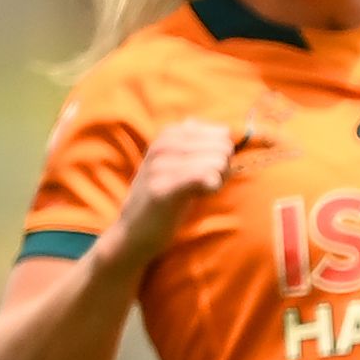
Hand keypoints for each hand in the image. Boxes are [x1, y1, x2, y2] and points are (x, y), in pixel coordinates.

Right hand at [110, 119, 247, 259]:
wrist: (134, 230)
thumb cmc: (164, 198)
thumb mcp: (178, 163)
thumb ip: (198, 145)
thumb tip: (225, 130)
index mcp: (168, 135)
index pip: (220, 134)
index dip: (223, 155)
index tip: (211, 170)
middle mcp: (163, 146)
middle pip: (222, 148)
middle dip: (223, 168)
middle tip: (208, 185)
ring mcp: (160, 166)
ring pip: (216, 162)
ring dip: (218, 181)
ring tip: (200, 192)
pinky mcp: (161, 190)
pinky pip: (201, 176)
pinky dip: (211, 185)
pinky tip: (205, 193)